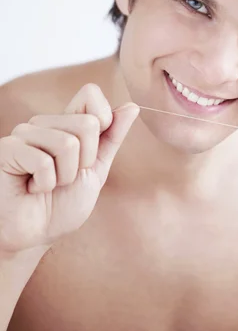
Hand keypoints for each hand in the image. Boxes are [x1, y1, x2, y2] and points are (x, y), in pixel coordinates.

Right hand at [0, 83, 138, 254]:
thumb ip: (112, 137)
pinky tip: (31, 189)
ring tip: (47, 185)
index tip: (91, 154)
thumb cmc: (62, 204)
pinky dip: (44, 185)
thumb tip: (132, 106)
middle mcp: (44, 122)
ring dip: (64, 176)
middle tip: (64, 178)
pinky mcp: (7, 149)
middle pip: (87, 124)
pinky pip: (43, 162)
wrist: (35, 236)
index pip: (90, 94)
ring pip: (68, 144)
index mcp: (66, 123)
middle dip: (85, 161)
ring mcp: (24, 133)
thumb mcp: (96, 169)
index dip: (103, 122)